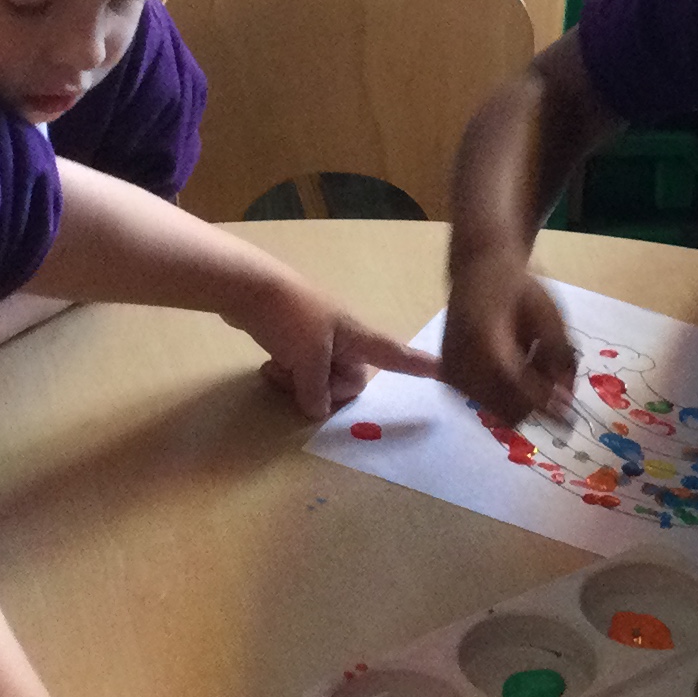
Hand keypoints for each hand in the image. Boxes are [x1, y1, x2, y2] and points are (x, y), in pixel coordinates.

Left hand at [238, 277, 441, 420]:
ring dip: (299, 383)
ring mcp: (320, 339)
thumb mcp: (308, 359)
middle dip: (325, 389)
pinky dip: (286, 373)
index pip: (398, 356)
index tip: (448, 372)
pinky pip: (301, 370)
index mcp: (358, 337)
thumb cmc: (290, 316)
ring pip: (320, 379)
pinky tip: (268, 367)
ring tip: (276, 370)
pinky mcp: (296, 340)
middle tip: (298, 381)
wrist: (249, 287)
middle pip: (350, 381)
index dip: (421, 367)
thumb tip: (318, 410)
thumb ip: (316, 390)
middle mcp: (345, 339)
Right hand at [440, 258, 575, 426]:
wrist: (478, 272)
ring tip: (527, 364)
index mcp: (487, 342)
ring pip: (498, 412)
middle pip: (509, 410)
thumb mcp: (550, 315)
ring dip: (521, 399)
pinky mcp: (449, 378)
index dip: (547, 406)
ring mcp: (452, 373)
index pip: (519, 391)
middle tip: (551, 380)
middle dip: (536, 403)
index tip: (570, 414)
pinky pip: (486, 404)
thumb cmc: (518, 289)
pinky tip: (509, 367)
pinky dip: (504, 395)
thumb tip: (566, 399)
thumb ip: (560, 357)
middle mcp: (462, 362)